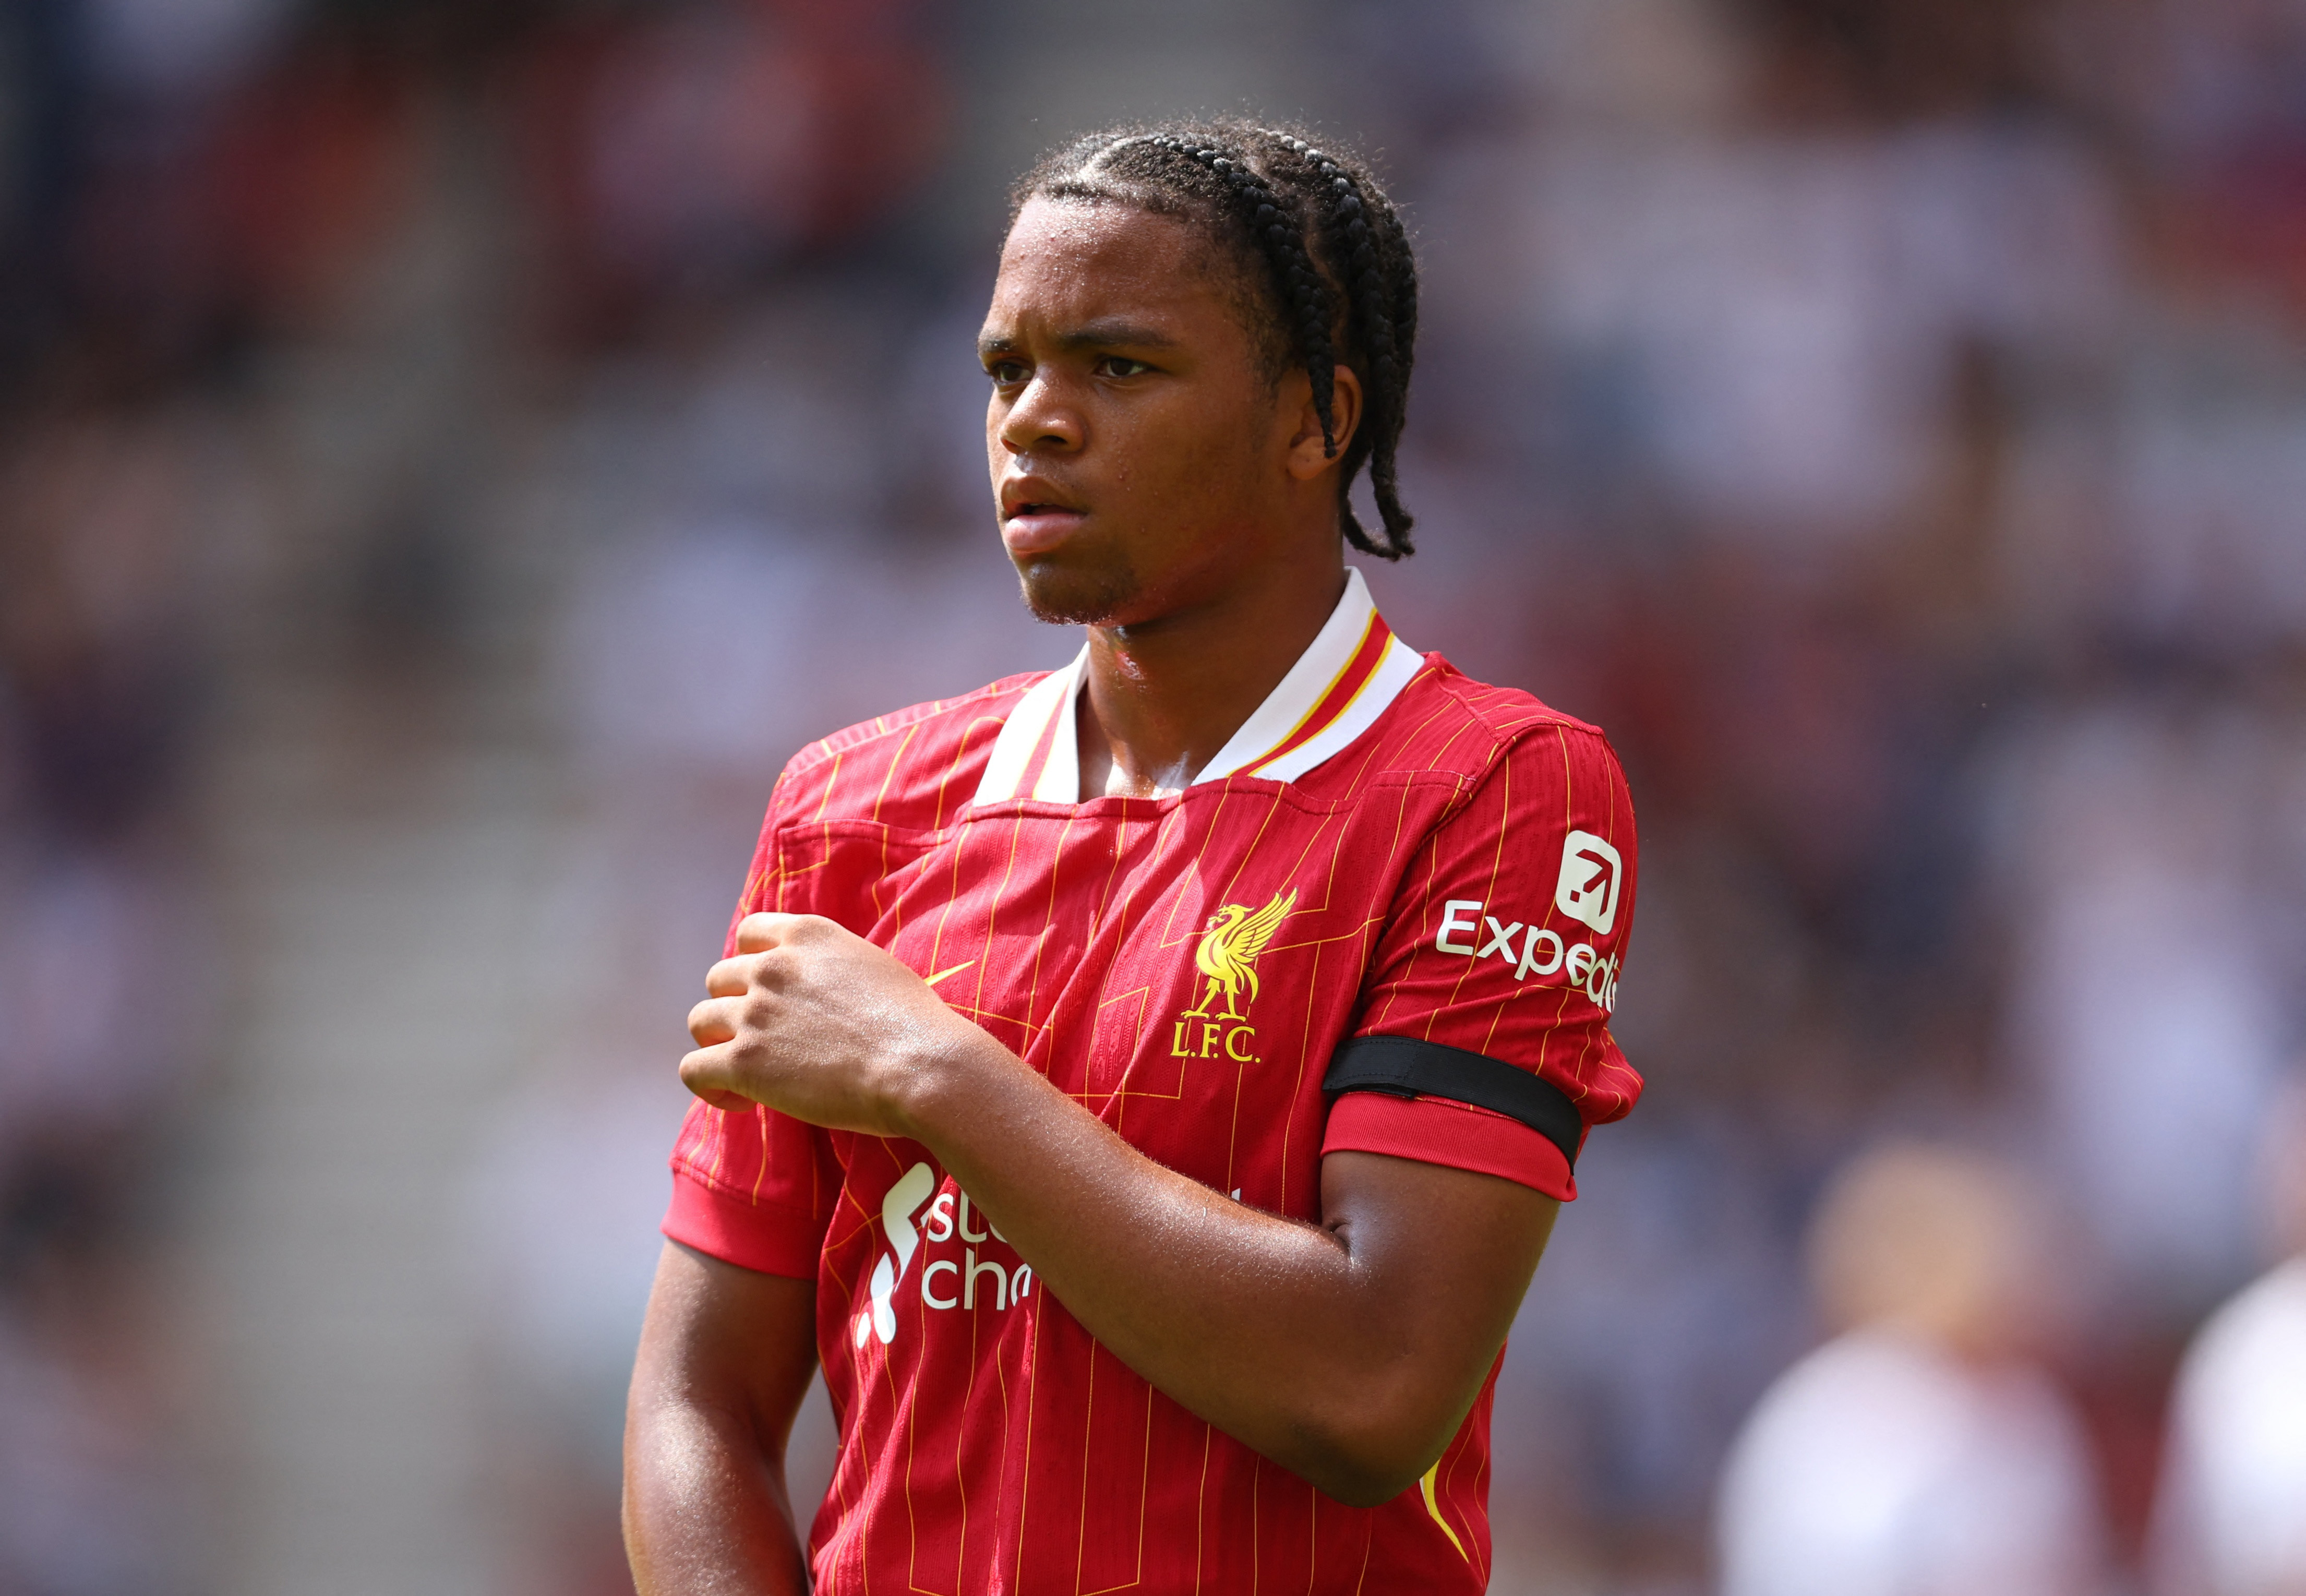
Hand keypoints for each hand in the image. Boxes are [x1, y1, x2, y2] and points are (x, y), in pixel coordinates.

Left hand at [681, 913, 989, 1136]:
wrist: (921, 1065)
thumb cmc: (915, 1024)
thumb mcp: (874, 967)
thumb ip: (833, 966)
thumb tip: (824, 990)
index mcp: (806, 936)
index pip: (749, 932)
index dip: (751, 964)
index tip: (769, 993)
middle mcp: (772, 967)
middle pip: (719, 979)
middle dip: (735, 1008)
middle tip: (765, 1041)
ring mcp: (754, 1012)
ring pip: (700, 1021)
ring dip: (718, 1044)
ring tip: (748, 1073)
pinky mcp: (744, 1061)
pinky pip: (694, 1070)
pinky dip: (708, 1086)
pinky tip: (740, 1100)